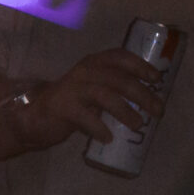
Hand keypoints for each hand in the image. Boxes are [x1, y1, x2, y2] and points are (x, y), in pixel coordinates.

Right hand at [12, 49, 164, 153]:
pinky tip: (108, 138)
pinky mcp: (62, 107)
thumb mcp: (94, 90)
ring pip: (104, 95)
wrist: (34, 116)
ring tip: (138, 125)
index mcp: (92, 64)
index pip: (119, 56)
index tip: (157, 78)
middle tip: (158, 110)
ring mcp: (71, 89)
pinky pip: (85, 117)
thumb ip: (114, 89)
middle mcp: (83, 72)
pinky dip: (99, 128)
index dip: (140, 65)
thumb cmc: (72, 104)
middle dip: (142, 94)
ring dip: (125, 111)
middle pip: (118, 78)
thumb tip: (149, 100)